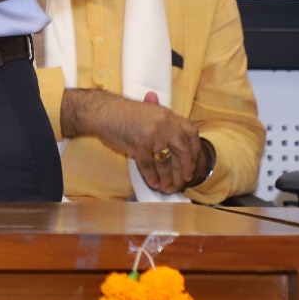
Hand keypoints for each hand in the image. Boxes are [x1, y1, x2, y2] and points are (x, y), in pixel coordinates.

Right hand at [63, 88, 203, 194]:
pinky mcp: (139, 146)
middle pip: (182, 150)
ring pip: (165, 162)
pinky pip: (149, 166)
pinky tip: (154, 184)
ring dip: (168, 178)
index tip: (193, 158)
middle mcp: (164, 125)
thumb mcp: (148, 111)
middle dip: (185, 167)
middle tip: (185, 179)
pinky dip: (152, 177)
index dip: (195, 147)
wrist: (103, 111)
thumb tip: (173, 138)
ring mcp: (153, 136)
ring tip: (169, 188)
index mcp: (168, 115)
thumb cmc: (123, 113)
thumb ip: (162, 121)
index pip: (191, 131)